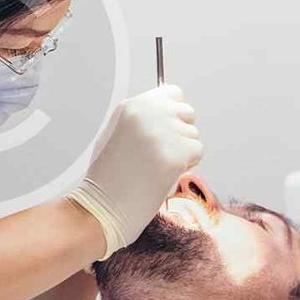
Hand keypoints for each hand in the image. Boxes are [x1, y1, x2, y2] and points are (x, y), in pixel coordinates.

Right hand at [72, 84, 201, 254]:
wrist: (102, 206)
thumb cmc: (108, 177)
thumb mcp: (117, 134)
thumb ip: (143, 120)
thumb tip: (172, 114)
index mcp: (131, 106)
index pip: (172, 93)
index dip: (173, 114)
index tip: (164, 132)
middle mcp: (148, 112)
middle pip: (187, 112)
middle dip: (180, 133)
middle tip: (159, 155)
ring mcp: (163, 131)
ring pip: (194, 135)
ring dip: (182, 152)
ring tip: (156, 168)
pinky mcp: (175, 153)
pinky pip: (197, 152)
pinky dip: (186, 166)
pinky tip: (163, 175)